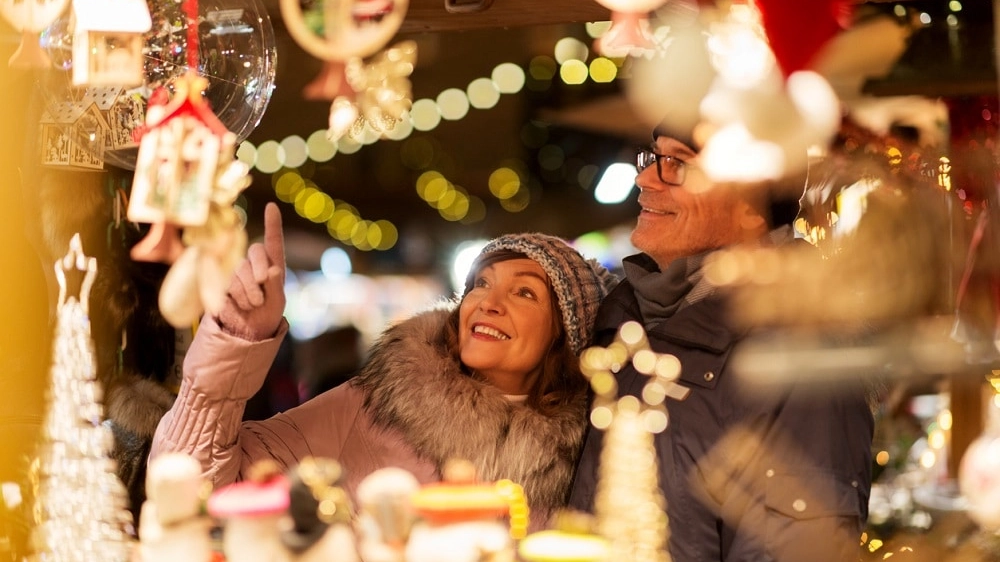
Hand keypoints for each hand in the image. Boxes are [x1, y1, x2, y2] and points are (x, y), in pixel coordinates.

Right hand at [215, 203, 285, 340]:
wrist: (247, 331)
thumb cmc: (267, 314)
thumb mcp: (278, 302)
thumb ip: (276, 286)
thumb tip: (273, 270)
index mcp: (273, 265)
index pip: (273, 242)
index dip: (272, 224)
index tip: (272, 206)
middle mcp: (254, 264)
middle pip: (255, 252)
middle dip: (260, 269)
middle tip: (263, 287)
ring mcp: (236, 272)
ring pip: (241, 270)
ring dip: (249, 290)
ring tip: (254, 304)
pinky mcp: (221, 283)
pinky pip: (228, 283)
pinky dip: (238, 296)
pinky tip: (241, 305)